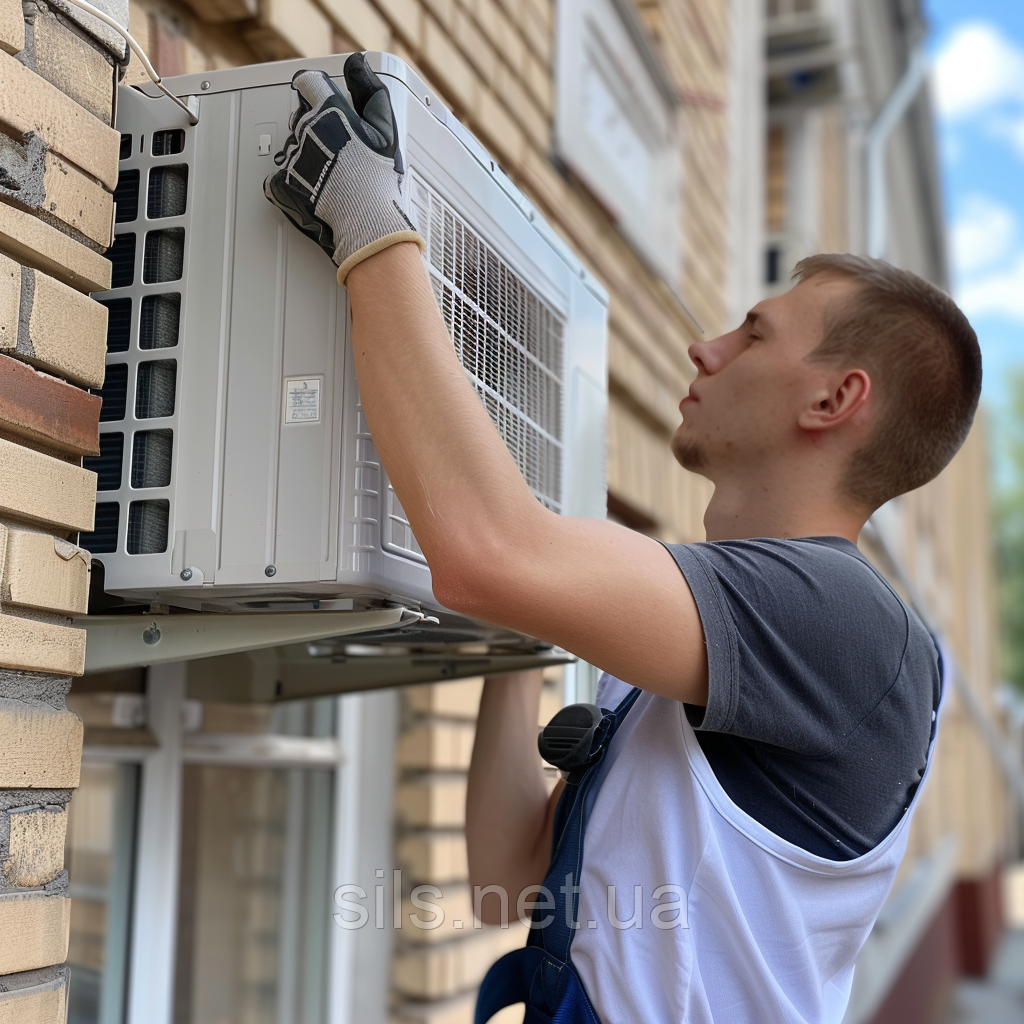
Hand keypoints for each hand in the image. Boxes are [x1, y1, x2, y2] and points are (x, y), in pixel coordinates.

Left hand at [263, 52, 424, 282]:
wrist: (365, 221)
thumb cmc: (377, 179)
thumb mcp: (384, 129)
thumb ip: (370, 90)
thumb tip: (357, 63)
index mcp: (329, 112)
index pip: (310, 84)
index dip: (317, 92)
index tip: (323, 103)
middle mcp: (306, 130)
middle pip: (302, 118)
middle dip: (316, 130)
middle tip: (338, 152)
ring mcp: (292, 157)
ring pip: (293, 147)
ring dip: (308, 157)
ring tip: (331, 177)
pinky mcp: (282, 182)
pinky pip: (280, 176)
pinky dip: (293, 183)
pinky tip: (315, 190)